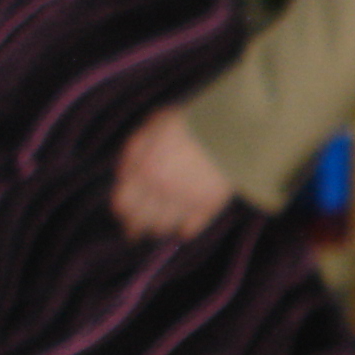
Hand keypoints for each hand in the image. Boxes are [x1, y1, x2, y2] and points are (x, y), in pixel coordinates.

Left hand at [112, 107, 233, 239]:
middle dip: (136, 228)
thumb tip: (126, 173)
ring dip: (161, 228)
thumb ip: (135, 151)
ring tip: (164, 226)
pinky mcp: (207, 206)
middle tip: (137, 233)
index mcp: (142, 169)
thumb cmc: (191, 121)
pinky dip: (185, 229)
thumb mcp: (153, 126)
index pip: (122, 203)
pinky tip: (186, 226)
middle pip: (140, 222)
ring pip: (163, 228)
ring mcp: (183, 200)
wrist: (232, 127)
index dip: (123, 211)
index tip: (125, 216)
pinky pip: (189, 229)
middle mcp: (158, 189)